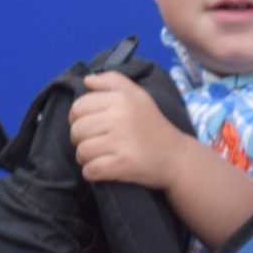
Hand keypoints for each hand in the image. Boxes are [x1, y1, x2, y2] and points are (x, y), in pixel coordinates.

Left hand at [70, 72, 183, 187]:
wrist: (176, 157)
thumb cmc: (153, 125)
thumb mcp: (138, 95)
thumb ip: (112, 81)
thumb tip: (87, 80)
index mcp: (120, 99)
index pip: (79, 107)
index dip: (77, 118)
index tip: (89, 125)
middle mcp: (120, 117)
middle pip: (77, 130)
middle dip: (79, 139)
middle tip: (94, 142)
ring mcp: (121, 141)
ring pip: (82, 151)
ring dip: (85, 158)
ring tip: (97, 156)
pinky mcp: (123, 164)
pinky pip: (91, 170)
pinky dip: (91, 172)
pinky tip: (101, 169)